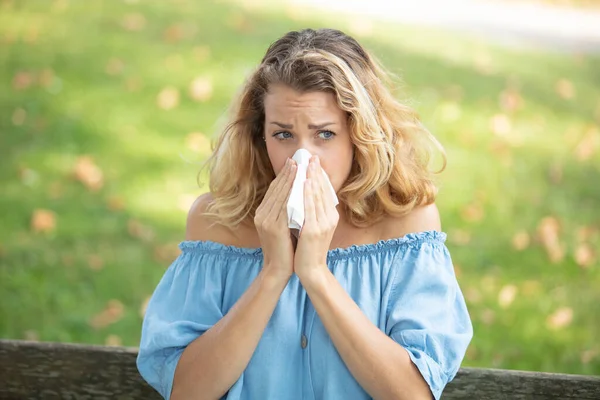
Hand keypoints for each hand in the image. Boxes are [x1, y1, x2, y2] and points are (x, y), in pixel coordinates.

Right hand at [254, 158, 296, 281]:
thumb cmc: (285, 249)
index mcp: (263, 213)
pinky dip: (293, 194)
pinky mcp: (274, 227)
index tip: (293, 163)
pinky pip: (285, 206)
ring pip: (281, 194)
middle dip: (288, 173)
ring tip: (300, 166)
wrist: (278, 269)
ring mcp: (266, 220)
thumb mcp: (283, 226)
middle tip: (297, 159)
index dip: (284, 175)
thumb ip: (286, 211)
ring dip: (291, 179)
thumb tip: (297, 194)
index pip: (274, 189)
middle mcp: (262, 214)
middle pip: (276, 188)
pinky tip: (301, 185)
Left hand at [294, 156, 338, 280]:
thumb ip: (313, 212)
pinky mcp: (313, 230)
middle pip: (323, 191)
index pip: (325, 192)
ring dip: (313, 178)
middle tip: (311, 157)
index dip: (320, 176)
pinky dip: (308, 193)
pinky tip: (305, 182)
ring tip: (308, 164)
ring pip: (318, 196)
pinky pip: (311, 207)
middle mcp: (329, 218)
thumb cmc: (308, 249)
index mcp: (330, 217)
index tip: (314, 161)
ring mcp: (322, 224)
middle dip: (317, 173)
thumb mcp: (314, 227)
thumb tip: (306, 194)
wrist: (310, 270)